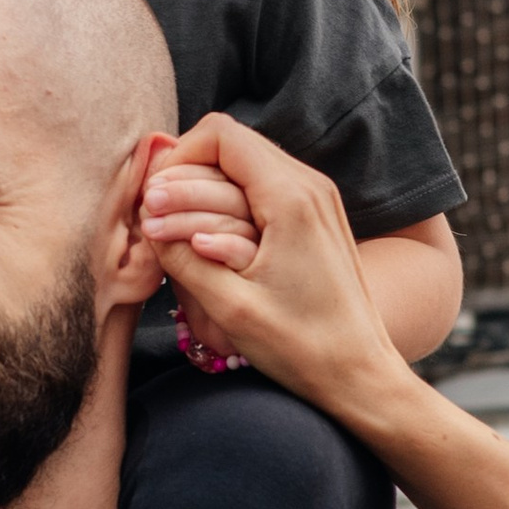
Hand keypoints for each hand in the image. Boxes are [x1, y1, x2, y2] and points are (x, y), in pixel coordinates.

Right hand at [138, 114, 408, 426]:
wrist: (360, 374)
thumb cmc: (301, 347)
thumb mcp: (231, 306)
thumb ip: (183, 257)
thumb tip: (149, 222)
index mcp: (291, 198)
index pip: (221, 135)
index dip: (178, 157)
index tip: (153, 199)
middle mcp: (310, 186)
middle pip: (232, 145)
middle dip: (186, 173)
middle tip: (154, 216)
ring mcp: (319, 200)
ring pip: (246, 165)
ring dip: (206, 189)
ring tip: (173, 230)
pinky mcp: (318, 219)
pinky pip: (264, 189)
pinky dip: (230, 203)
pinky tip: (208, 241)